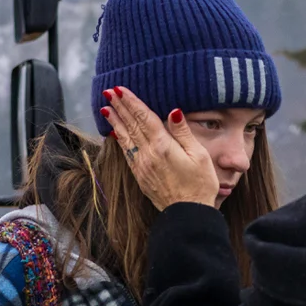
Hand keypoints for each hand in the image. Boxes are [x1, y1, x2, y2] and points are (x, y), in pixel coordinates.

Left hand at [101, 87, 218, 208]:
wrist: (188, 215)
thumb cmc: (200, 185)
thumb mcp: (199, 155)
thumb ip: (183, 133)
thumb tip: (173, 111)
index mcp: (163, 146)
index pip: (144, 117)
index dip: (132, 102)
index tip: (120, 89)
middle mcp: (148, 154)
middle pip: (132, 125)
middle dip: (120, 107)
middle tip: (108, 92)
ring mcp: (142, 166)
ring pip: (126, 138)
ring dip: (116, 121)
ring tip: (106, 108)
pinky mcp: (141, 176)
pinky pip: (127, 153)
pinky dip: (120, 140)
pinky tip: (115, 133)